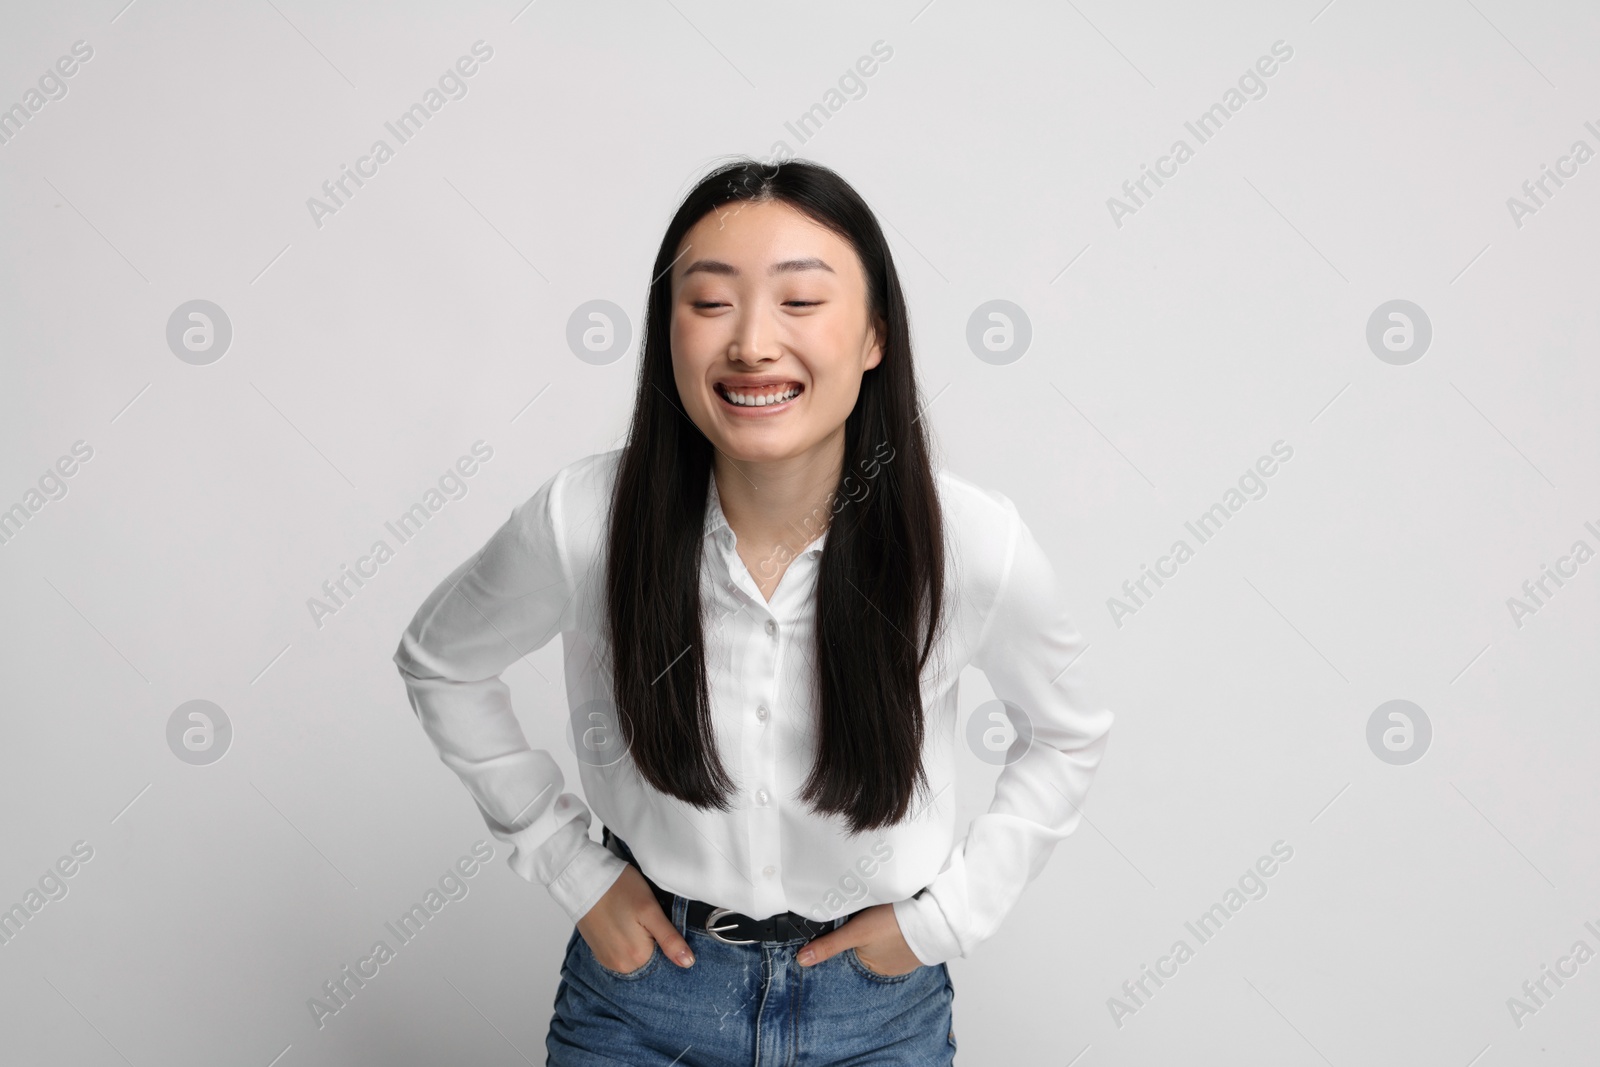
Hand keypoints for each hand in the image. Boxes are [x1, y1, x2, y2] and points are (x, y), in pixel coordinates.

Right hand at [576, 864, 694, 971]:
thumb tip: (687, 962)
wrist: (585, 879)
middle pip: (651, 959)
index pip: (666, 961)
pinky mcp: (600, 953)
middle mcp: (621, 966)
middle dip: (655, 942)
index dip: (670, 943)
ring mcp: (609, 961)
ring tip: (634, 920)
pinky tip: (624, 924)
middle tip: (647, 918)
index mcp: (637, 958)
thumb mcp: (651, 910)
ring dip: (640, 942)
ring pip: (637, 957)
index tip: (663, 924)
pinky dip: (627, 942)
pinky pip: (622, 954)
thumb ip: (670, 939)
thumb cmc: (619, 888)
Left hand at [795, 903, 922, 976]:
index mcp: (871, 967)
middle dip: (863, 936)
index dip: (846, 940)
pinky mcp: (915, 945)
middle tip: (866, 917)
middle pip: (866, 948)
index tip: (848, 927)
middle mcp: (887, 967)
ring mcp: (903, 958)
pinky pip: (899, 939)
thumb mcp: (855, 932)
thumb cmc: (895, 925)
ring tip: (880, 916)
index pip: (849, 955)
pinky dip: (895, 931)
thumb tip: (802, 960)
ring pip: (882, 943)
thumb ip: (829, 945)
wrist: (933, 918)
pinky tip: (895, 920)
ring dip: (880, 932)